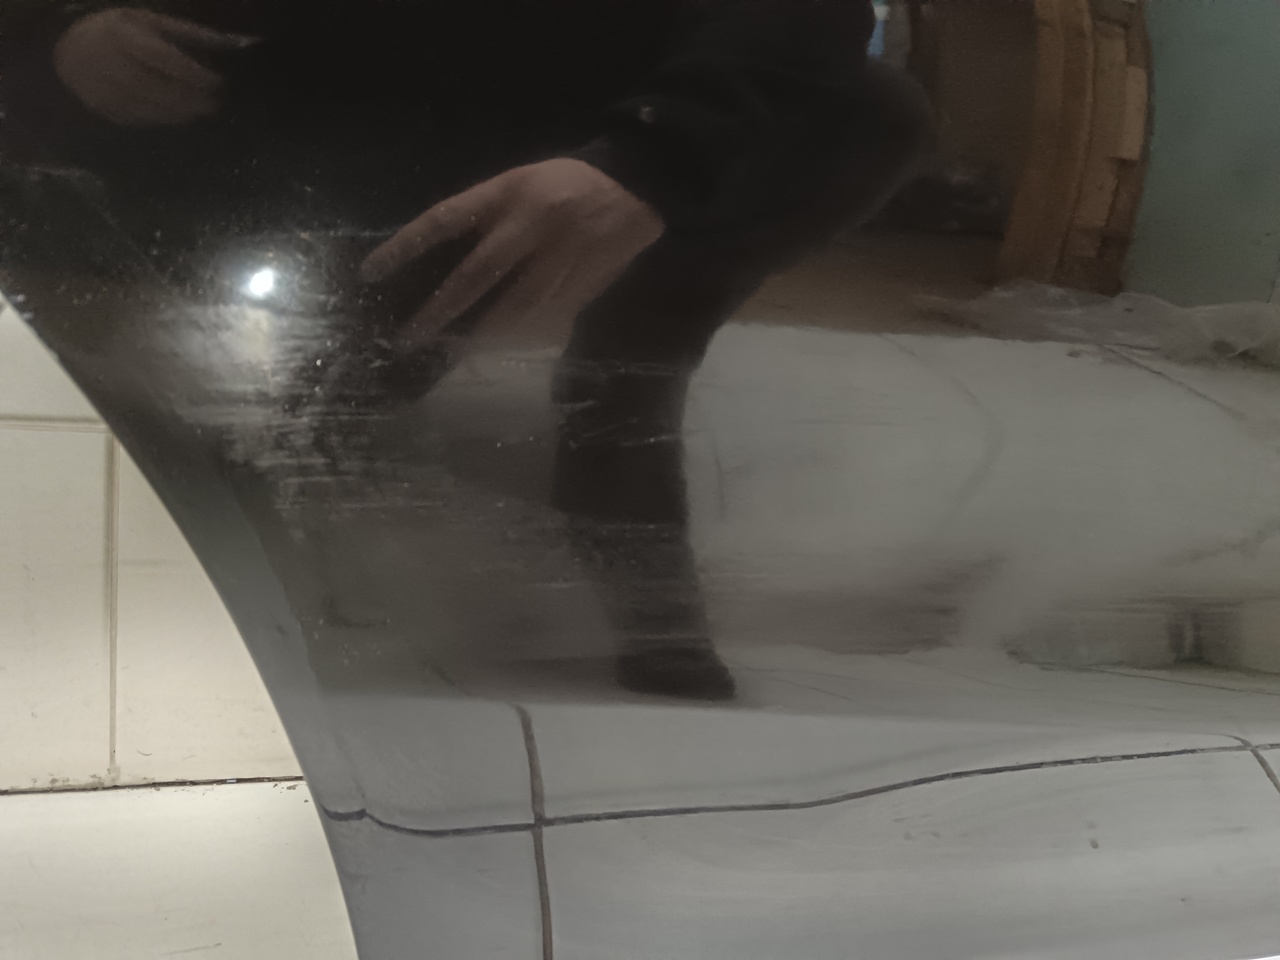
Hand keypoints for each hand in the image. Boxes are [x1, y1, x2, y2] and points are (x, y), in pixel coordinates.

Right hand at [53, 8, 255, 126]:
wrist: (70, 48)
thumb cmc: (121, 31)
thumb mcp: (152, 22)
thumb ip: (190, 34)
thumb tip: (230, 45)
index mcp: (120, 32)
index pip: (161, 56)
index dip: (191, 72)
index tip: (217, 82)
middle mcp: (105, 58)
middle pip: (153, 86)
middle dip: (187, 98)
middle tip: (212, 104)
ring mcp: (96, 85)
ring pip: (143, 106)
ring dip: (177, 113)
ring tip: (198, 112)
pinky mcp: (97, 106)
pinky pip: (132, 118)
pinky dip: (159, 120)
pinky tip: (176, 117)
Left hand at [361, 159, 664, 350]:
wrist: (637, 186)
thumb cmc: (570, 181)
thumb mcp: (520, 183)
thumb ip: (490, 219)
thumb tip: (453, 263)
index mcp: (507, 194)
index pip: (444, 220)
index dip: (407, 246)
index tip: (372, 273)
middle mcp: (529, 226)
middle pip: (477, 274)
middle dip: (441, 310)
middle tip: (408, 339)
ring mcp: (558, 258)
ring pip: (514, 306)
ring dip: (482, 335)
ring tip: (453, 355)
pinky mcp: (584, 283)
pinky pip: (548, 317)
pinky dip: (523, 336)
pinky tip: (502, 351)